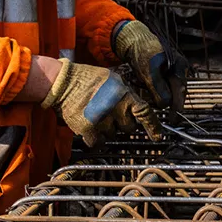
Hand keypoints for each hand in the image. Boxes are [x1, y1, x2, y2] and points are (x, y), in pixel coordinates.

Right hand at [41, 59, 163, 145]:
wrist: (64, 82)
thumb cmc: (87, 79)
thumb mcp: (113, 80)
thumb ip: (126, 93)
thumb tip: (137, 105)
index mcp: (125, 95)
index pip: (145, 113)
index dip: (153, 127)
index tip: (158, 136)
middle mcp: (116, 108)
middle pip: (129, 128)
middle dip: (122, 123)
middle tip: (111, 114)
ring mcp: (103, 120)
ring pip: (112, 135)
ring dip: (107, 130)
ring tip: (96, 116)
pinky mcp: (88, 129)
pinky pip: (98, 143)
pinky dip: (95, 138)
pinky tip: (90, 127)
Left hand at [113, 20, 187, 117]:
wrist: (135, 41)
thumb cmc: (143, 52)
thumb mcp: (149, 72)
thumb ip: (159, 88)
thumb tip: (166, 105)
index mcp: (180, 66)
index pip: (181, 91)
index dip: (177, 108)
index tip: (173, 120)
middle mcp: (180, 69)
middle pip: (177, 92)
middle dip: (168, 101)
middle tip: (160, 111)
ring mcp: (174, 71)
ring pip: (170, 91)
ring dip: (161, 96)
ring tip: (149, 93)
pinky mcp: (166, 74)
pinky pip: (165, 87)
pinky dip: (157, 91)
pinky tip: (149, 88)